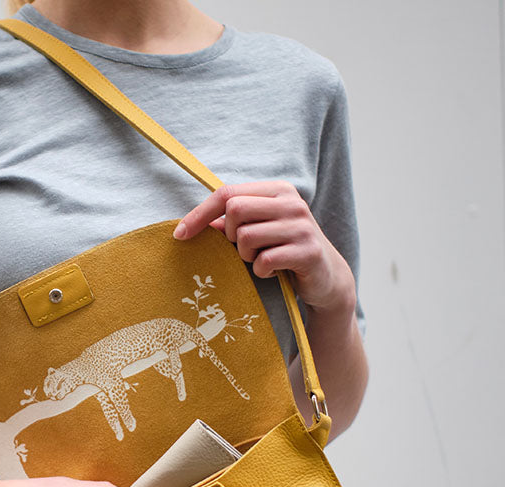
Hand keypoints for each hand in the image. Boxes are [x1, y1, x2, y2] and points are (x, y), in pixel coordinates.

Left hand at [173, 181, 356, 314]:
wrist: (326, 278)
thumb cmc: (283, 252)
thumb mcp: (258, 232)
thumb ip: (231, 224)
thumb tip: (192, 225)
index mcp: (276, 191)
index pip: (227, 193)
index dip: (200, 214)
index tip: (179, 234)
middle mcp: (291, 202)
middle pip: (235, 210)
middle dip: (230, 237)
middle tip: (245, 251)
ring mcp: (301, 226)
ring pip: (246, 237)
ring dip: (246, 257)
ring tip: (263, 261)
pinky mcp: (308, 251)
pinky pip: (264, 261)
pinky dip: (262, 271)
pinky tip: (274, 272)